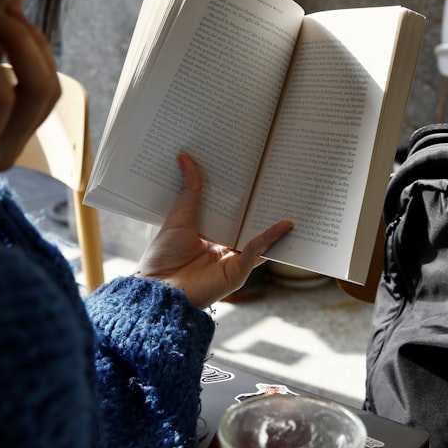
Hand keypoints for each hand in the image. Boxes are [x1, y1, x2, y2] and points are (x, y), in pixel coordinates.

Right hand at [0, 1, 59, 210]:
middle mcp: (5, 151)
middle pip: (39, 92)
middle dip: (19, 40)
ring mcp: (20, 140)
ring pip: (50, 88)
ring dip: (33, 42)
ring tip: (2, 8)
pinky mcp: (23, 127)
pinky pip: (46, 87)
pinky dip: (36, 51)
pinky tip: (10, 25)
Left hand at [135, 154, 293, 308]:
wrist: (157, 289)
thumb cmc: (162, 258)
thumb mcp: (179, 217)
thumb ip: (188, 190)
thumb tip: (184, 158)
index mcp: (210, 233)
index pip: (232, 211)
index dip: (241, 193)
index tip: (250, 170)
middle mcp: (224, 246)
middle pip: (248, 222)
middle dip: (261, 204)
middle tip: (275, 178)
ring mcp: (232, 259)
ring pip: (258, 237)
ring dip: (272, 220)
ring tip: (290, 198)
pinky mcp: (237, 272)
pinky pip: (257, 252)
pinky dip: (270, 238)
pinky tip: (283, 225)